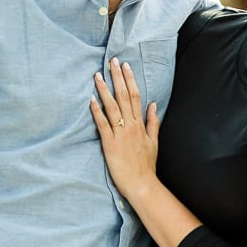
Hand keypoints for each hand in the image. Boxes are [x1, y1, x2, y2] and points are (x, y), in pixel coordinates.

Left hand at [90, 58, 158, 201]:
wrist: (142, 184)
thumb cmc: (146, 165)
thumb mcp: (154, 142)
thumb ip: (153, 122)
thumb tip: (153, 104)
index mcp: (140, 124)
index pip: (135, 96)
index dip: (129, 79)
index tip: (124, 66)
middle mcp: (131, 126)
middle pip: (124, 96)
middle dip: (116, 78)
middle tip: (110, 61)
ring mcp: (120, 135)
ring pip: (112, 107)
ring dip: (104, 90)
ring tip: (97, 76)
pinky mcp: (110, 145)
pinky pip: (103, 125)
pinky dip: (97, 112)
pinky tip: (91, 100)